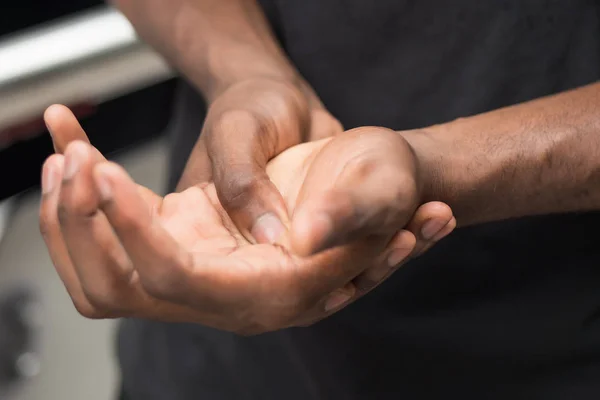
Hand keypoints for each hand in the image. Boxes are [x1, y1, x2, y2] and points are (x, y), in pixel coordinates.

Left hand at [40, 106, 453, 333]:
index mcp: (277, 293)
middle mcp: (232, 295)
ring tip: (66, 148)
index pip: (180, 281)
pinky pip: (121, 240)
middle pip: (122, 289)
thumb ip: (347, 220)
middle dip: (81, 229)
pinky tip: (75, 153)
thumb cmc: (381, 184)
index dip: (135, 232)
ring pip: (107, 274)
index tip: (104, 175)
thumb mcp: (377, 192)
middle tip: (70, 158)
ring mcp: (207, 272)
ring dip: (73, 220)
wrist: (373, 181)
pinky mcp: (194, 244)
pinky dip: (90, 205)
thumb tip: (301, 239)